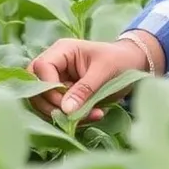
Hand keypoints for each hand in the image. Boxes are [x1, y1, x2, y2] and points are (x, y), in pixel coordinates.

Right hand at [27, 37, 152, 122]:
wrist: (133, 64)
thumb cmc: (120, 61)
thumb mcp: (104, 72)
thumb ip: (84, 89)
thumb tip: (65, 110)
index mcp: (62, 51)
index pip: (41, 68)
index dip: (49, 89)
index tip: (67, 105)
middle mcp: (55, 64)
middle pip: (36, 86)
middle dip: (52, 105)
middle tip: (76, 116)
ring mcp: (57, 80)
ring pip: (44, 101)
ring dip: (63, 114)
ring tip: (93, 116)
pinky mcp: (63, 94)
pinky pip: (57, 109)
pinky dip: (72, 117)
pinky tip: (93, 116)